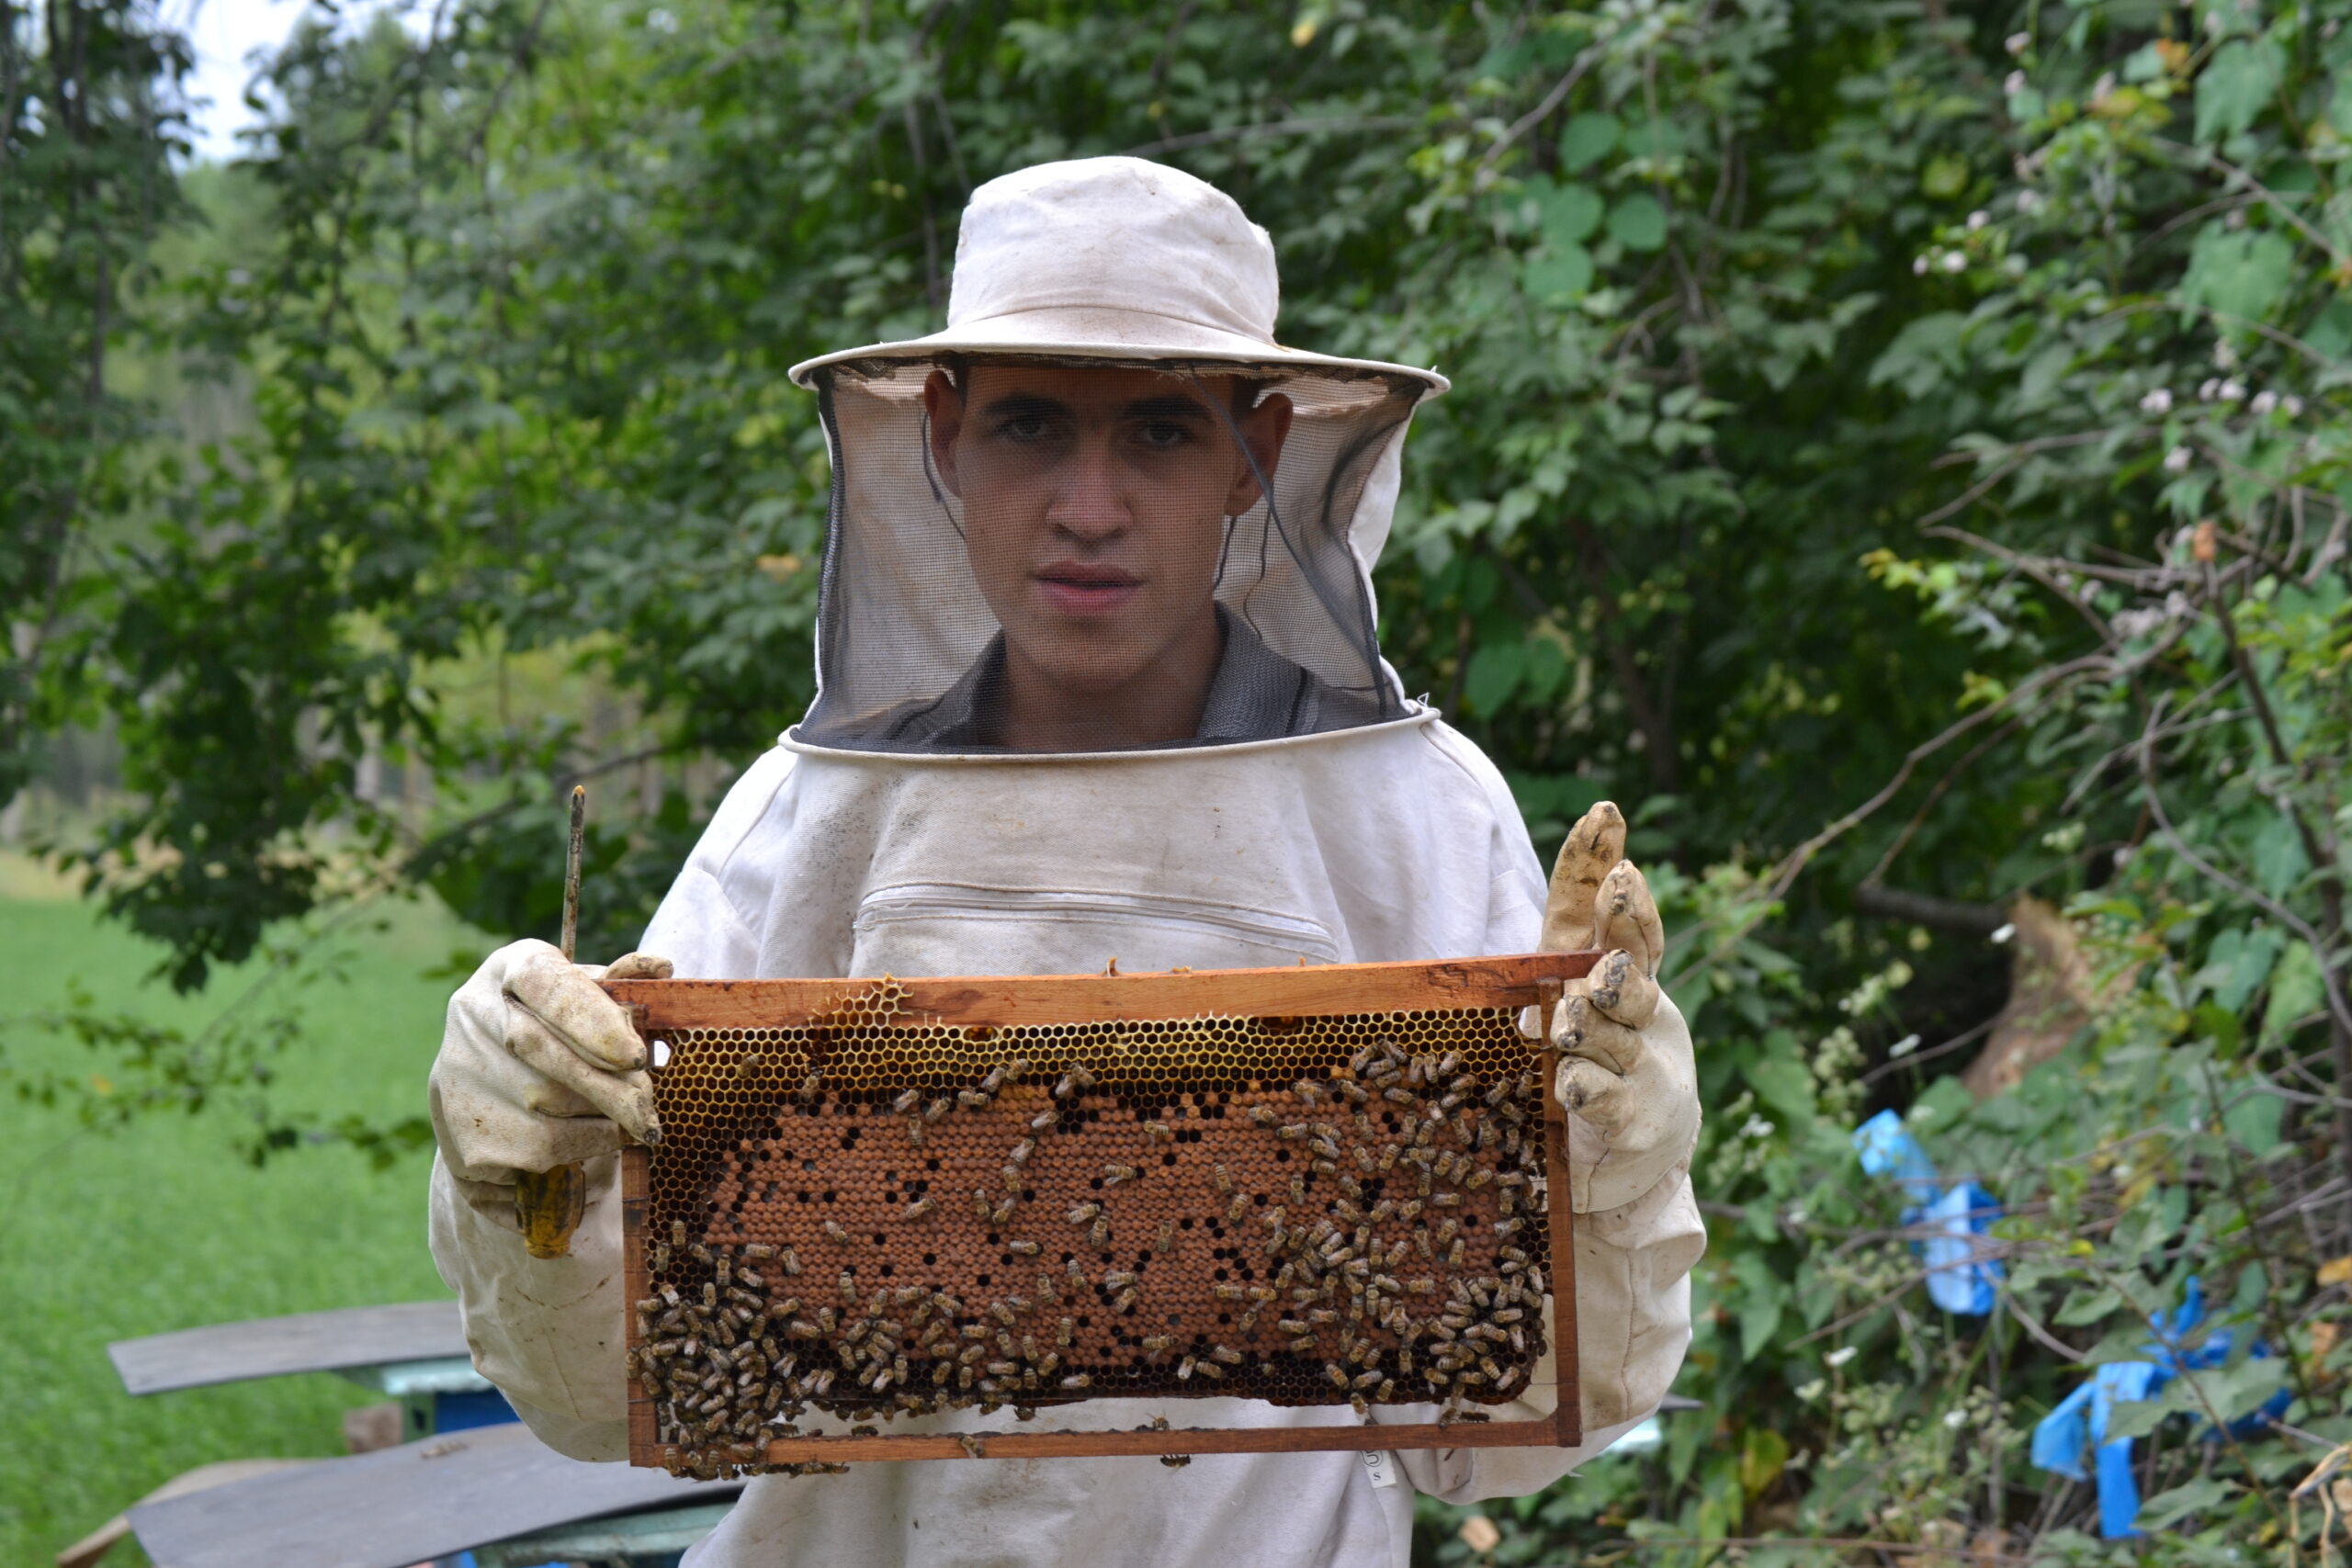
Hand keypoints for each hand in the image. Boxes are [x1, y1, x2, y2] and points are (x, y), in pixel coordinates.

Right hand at [428, 938, 669, 1184]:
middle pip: (544, 1051)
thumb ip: (619, 986)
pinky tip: (590, 1139)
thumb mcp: (584, 1000)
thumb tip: (662, 967)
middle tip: (648, 1107)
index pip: (543, 981)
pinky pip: (538, 1150)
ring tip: (622, 1120)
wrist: (488, 1095)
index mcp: (509, 970)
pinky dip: (579, 1149)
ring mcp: (462, 1074)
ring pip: (546, 1105)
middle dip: (609, 1085)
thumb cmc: (557, 1035)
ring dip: (598, 1119)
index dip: (591, 1018)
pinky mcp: (465, 1133)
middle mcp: (474, 1014)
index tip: (634, 1055)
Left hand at [1539, 802, 1700, 1213]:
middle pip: (1628, 960)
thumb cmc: (1591, 1060)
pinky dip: (1588, 1089)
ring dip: (1590, 1022)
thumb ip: (1574, 927)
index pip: (1602, 910)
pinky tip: (1573, 1086)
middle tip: (1617, 892)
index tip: (1604, 816)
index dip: (1598, 863)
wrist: (1633, 1158)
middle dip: (1623, 927)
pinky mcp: (1635, 1119)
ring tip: (1574, 1019)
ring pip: (1612, 1030)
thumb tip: (1584, 856)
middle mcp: (1631, 1010)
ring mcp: (1641, 1063)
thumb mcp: (1563, 989)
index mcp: (1607, 970)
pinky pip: (1605, 1096)